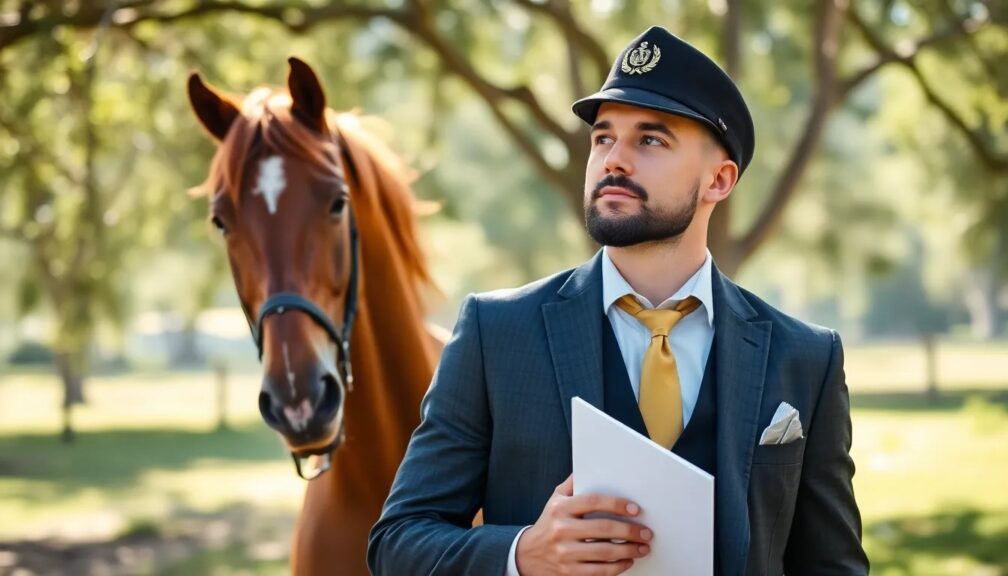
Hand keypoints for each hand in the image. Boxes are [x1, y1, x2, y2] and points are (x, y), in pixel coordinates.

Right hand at [515, 475, 651, 575]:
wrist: (527, 555)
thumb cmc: (549, 523)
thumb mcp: (555, 500)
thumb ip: (573, 484)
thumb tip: (592, 465)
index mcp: (560, 508)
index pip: (593, 501)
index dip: (617, 504)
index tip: (635, 509)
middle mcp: (561, 529)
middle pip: (603, 528)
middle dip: (630, 531)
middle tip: (647, 532)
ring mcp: (565, 553)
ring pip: (605, 552)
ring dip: (629, 550)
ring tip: (643, 548)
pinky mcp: (569, 572)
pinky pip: (599, 571)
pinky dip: (618, 567)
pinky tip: (627, 561)